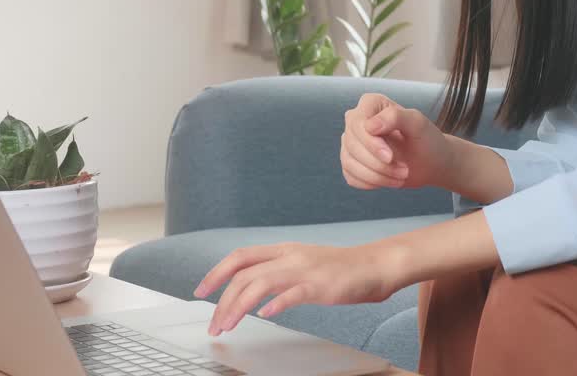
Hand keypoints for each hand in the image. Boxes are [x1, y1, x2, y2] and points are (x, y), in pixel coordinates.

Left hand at [193, 241, 405, 335]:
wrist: (376, 265)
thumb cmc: (341, 269)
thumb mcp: (303, 264)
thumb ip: (279, 272)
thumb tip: (252, 289)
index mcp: (284, 250)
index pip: (240, 256)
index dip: (216, 272)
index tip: (200, 292)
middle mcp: (290, 256)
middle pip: (244, 273)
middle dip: (222, 300)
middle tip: (213, 325)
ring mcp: (305, 269)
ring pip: (260, 283)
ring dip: (238, 307)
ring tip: (227, 326)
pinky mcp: (321, 284)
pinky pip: (293, 293)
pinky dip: (276, 304)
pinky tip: (265, 316)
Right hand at [341, 93, 453, 190]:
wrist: (431, 162)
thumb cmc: (426, 139)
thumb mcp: (417, 124)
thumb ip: (395, 117)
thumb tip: (370, 126)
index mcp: (370, 104)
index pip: (357, 124)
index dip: (371, 144)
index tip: (390, 157)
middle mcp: (356, 121)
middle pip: (352, 144)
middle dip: (378, 164)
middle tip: (404, 171)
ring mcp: (351, 142)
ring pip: (349, 162)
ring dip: (377, 176)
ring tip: (401, 176)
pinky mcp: (352, 163)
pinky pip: (351, 177)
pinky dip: (371, 183)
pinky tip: (390, 181)